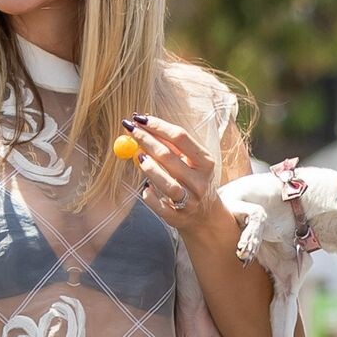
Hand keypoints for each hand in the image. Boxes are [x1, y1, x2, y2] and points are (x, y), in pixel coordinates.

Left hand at [124, 114, 226, 238]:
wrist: (205, 215)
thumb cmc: (193, 179)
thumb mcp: (191, 162)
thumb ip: (172, 146)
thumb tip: (145, 123)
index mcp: (206, 162)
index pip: (180, 138)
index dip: (158, 126)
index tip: (140, 118)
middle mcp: (200, 181)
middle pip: (169, 157)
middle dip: (146, 140)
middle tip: (130, 130)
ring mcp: (190, 201)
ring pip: (167, 183)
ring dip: (149, 168)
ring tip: (137, 157)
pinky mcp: (178, 218)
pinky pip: (159, 206)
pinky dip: (149, 195)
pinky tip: (144, 187)